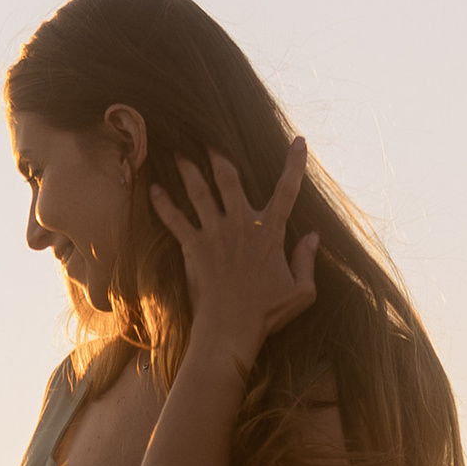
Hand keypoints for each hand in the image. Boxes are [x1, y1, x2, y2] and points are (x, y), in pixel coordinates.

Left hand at [150, 142, 318, 373]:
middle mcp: (241, 226)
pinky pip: (174, 220)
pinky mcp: (194, 248)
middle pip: (229, 178)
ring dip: (187, 168)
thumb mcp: (302, 292)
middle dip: (218, 153)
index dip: (295, 165)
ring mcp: (215, 235)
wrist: (230, 331)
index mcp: (270, 233)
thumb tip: (314, 237)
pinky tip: (152, 188)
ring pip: (198, 191)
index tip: (299, 142)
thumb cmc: (267, 315)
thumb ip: (307, 261)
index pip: (287, 191)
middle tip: (208, 135)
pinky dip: (162, 204)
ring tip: (177, 150)